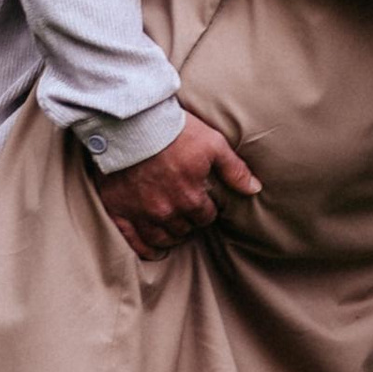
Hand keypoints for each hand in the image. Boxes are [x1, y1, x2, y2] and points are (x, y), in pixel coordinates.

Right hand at [93, 109, 262, 257]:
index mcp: (191, 198)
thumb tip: (255, 189)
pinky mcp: (118, 211)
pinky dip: (145, 248)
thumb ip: (234, 169)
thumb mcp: (212, 143)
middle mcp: (167, 212)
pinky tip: (154, 250)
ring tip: (172, 225)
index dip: (206, 208)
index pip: (206, 217)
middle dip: (187, 220)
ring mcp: (141, 214)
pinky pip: (134, 242)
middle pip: (184, 229)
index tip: (202, 200)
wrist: (130, 122)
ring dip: (170, 234)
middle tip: (184, 207)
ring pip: (162, 238)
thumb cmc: (174, 130)